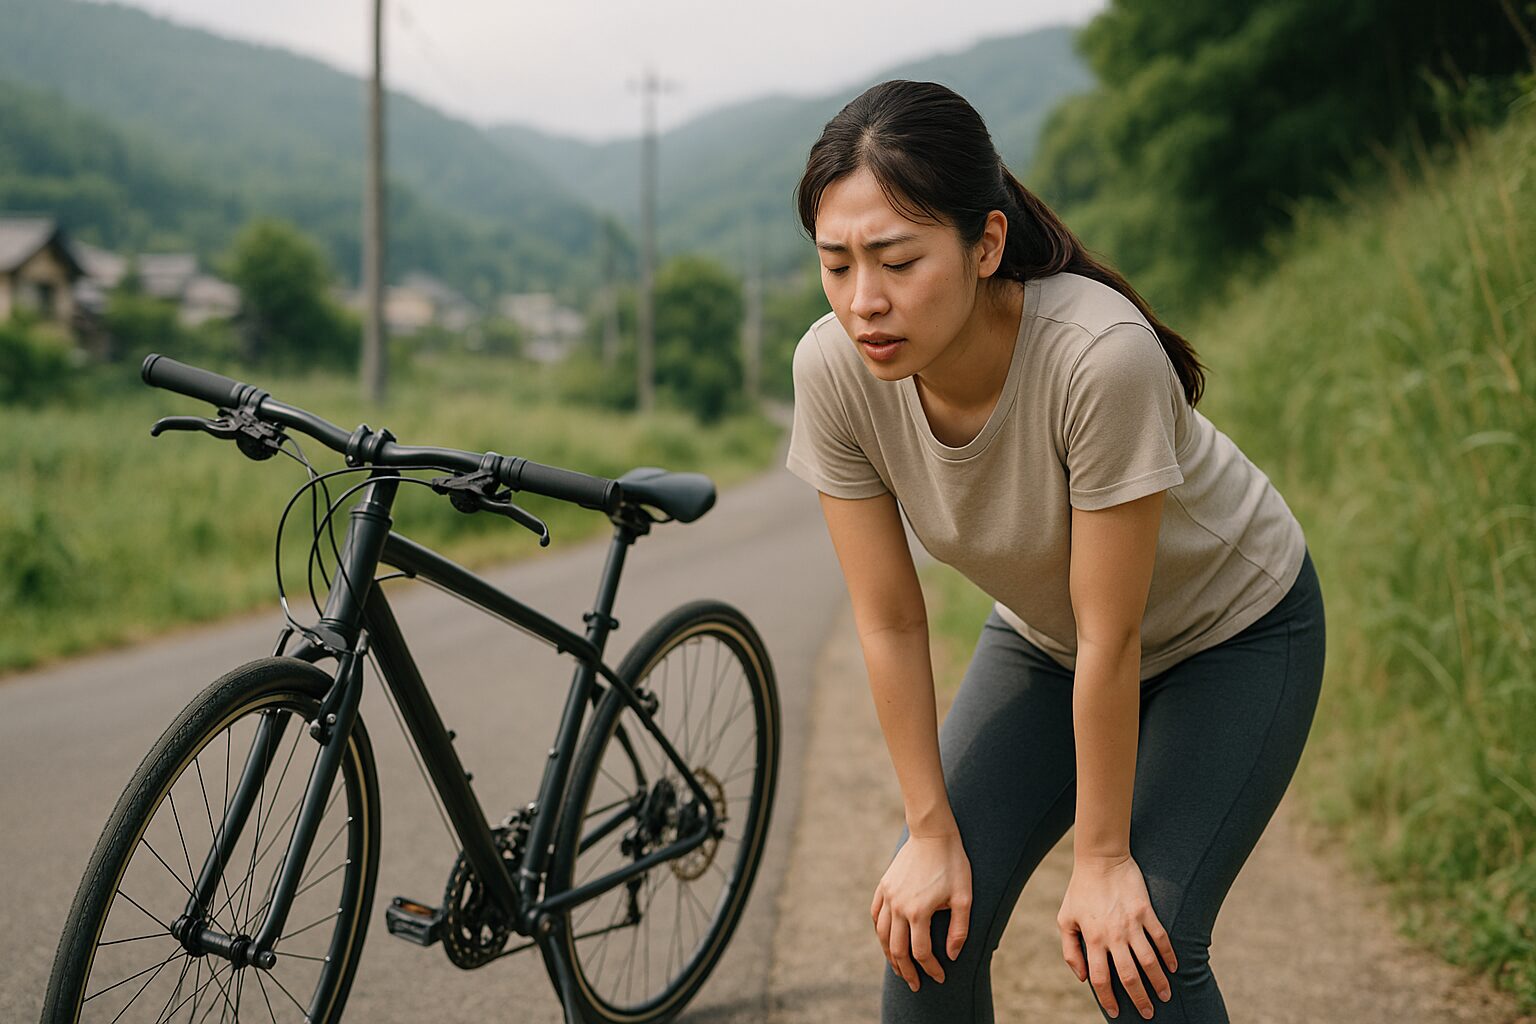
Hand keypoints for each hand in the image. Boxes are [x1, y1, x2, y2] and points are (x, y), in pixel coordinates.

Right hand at [871, 829, 971, 991]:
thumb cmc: (952, 864)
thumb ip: (959, 929)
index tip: (940, 978)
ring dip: (889, 956)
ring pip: (882, 935)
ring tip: (898, 968)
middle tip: (914, 985)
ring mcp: (888, 896)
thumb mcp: (964, 897)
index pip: (921, 951)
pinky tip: (886, 940)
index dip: (931, 969)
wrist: (932, 833)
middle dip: (906, 971)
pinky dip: (879, 932)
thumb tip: (952, 955)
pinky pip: (875, 915)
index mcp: (918, 911)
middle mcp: (898, 906)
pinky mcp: (884, 886)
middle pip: (897, 949)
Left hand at [1057, 853, 1177, 1019]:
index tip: (1116, 1012)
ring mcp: (1132, 924)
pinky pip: (1161, 938)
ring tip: (1165, 996)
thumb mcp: (1065, 919)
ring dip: (1159, 982)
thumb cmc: (1080, 891)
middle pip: (1129, 976)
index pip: (1101, 978)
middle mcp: (1113, 935)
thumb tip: (1083, 977)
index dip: (1108, 999)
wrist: (1100, 860)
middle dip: (1139, 999)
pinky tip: (1173, 968)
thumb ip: (1070, 950)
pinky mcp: (1146, 912)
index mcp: (1093, 939)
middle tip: (1148, 1014)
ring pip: (1149, 961)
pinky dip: (1169, 955)